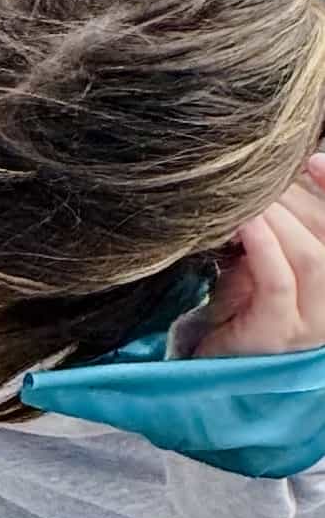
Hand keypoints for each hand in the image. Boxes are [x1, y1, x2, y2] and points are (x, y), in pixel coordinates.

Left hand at [193, 156, 324, 359]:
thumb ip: (280, 228)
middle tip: (262, 177)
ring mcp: (311, 324)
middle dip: (297, 198)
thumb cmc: (235, 304)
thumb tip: (281, 173)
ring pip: (312, 256)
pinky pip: (279, 282)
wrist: (204, 357)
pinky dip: (264, 245)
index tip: (314, 159)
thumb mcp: (263, 259)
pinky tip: (244, 223)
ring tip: (251, 196)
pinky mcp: (277, 333)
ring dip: (280, 218)